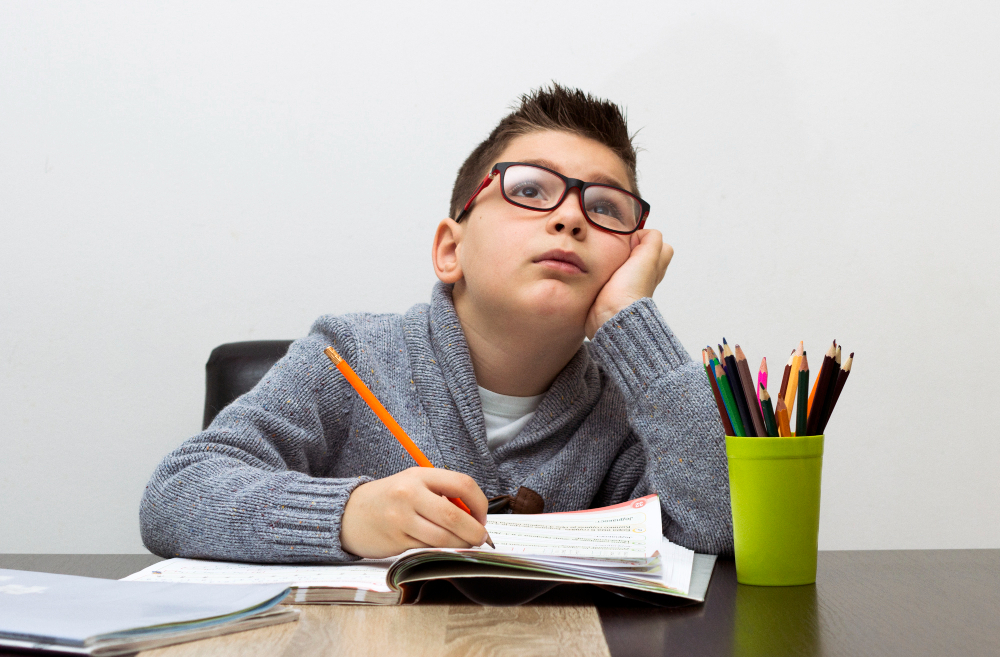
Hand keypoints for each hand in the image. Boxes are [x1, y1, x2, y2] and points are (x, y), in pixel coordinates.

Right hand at [340, 467, 488, 558]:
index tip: (482, 516)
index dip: (480, 503)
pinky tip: (443, 548)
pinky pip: (428, 549)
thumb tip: (476, 516)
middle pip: (455, 516)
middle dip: (475, 531)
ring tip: (464, 544)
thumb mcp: (414, 484)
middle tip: (481, 538)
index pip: (462, 484)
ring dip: (461, 545)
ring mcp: (401, 519)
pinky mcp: (396, 541)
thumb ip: (443, 494)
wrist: (349, 514)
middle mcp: (410, 494)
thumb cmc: (390, 499)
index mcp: (419, 475)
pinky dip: (442, 551)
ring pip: (443, 538)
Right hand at [585, 229, 673, 338]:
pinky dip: (601, 272)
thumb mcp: (648, 258)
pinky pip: (606, 277)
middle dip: (628, 248)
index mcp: (654, 269)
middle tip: (616, 246)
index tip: (630, 238)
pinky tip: (596, 270)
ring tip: (604, 256)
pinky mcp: (608, 292)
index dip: (646, 239)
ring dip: (612, 260)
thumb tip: (640, 233)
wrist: (611, 316)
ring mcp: (624, 285)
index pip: (661, 247)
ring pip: (622, 265)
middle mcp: (642, 278)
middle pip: (639, 255)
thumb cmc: (630, 291)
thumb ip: (651, 240)